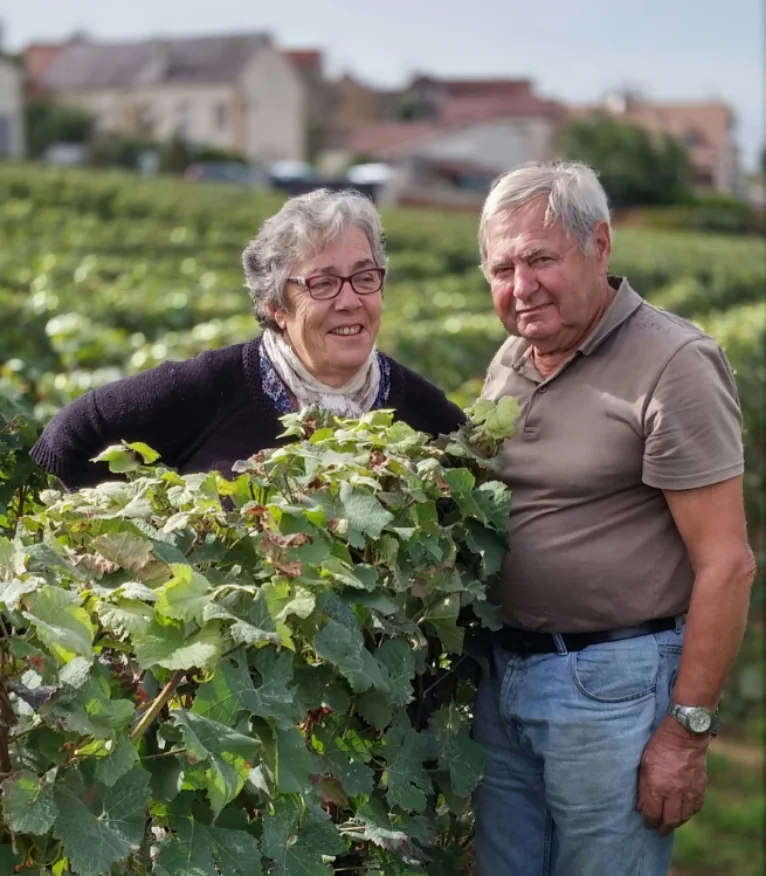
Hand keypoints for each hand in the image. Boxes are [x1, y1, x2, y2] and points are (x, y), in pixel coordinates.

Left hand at [636, 716, 708, 836]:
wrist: (683, 736)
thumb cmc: (658, 747)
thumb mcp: (644, 765)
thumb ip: (642, 788)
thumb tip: (640, 807)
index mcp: (658, 787)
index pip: (653, 815)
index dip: (649, 822)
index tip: (647, 823)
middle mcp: (674, 793)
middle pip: (670, 821)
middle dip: (663, 828)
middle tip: (659, 831)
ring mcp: (689, 791)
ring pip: (684, 817)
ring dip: (677, 823)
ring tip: (670, 823)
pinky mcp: (700, 787)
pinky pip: (696, 807)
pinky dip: (689, 812)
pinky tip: (684, 812)